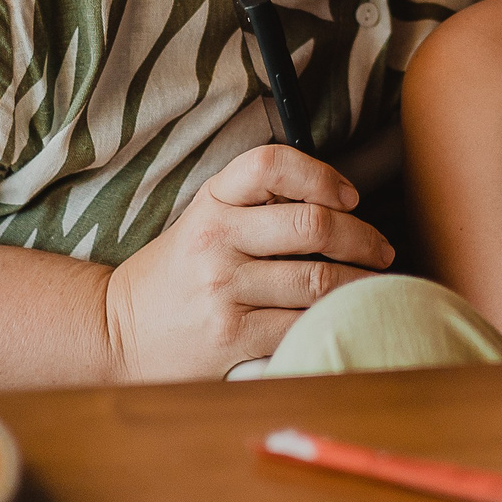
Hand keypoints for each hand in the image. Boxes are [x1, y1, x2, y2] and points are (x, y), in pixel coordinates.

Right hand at [100, 144, 393, 379]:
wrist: (118, 333)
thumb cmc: (176, 276)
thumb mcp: (203, 221)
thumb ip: (255, 206)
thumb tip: (338, 204)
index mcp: (211, 201)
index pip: (272, 164)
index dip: (322, 174)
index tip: (350, 196)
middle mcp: (216, 240)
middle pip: (312, 224)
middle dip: (362, 237)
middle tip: (383, 250)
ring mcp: (223, 289)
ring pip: (317, 281)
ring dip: (361, 283)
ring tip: (378, 286)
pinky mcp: (231, 336)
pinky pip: (300, 325)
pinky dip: (333, 321)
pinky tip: (346, 319)